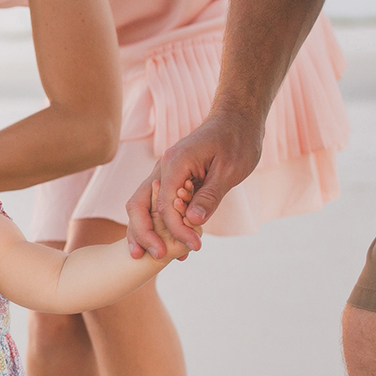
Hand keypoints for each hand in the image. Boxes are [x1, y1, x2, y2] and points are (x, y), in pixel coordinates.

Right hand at [126, 109, 264, 259]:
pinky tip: (166, 241)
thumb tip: (192, 221)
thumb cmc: (237, 140)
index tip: (195, 247)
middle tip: (156, 256)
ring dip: (142, 230)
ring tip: (145, 255)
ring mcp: (163, 174)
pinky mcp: (170, 179)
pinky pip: (155, 204)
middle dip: (143, 233)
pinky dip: (156, 223)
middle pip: (138, 205)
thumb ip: (210, 196)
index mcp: (174, 163)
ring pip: (141, 205)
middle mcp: (162, 168)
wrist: (237, 119)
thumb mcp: (229, 170)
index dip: (177, 230)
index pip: (165, 206)